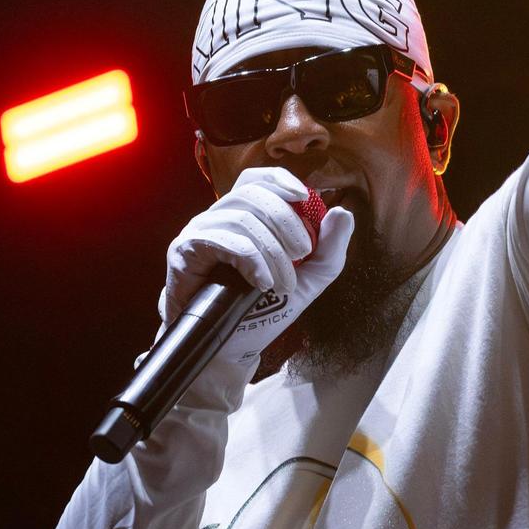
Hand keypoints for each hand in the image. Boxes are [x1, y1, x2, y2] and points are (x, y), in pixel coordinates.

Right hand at [157, 166, 354, 366]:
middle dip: (286, 221)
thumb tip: (342, 212)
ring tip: (283, 282)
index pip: (256, 179)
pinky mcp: (185, 250)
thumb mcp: (308, 281)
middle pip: (253, 194)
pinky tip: (261, 283)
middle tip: (303, 255)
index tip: (305, 198)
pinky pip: (222, 239)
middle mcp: (219, 217)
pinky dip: (250, 259)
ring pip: (242, 218)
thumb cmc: (264, 311)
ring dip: (272, 251)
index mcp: (244, 216)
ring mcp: (200, 231)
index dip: (280, 180)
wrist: (231, 349)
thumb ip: (329, 250)